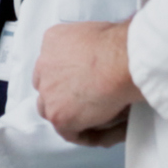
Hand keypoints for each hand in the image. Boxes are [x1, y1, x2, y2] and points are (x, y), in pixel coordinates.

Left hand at [34, 20, 138, 146]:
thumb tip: (101, 59)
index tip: (80, 82)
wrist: (123, 60)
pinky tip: (101, 135)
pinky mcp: (58, 115)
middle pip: (47, 86)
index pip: (52, 64)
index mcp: (52, 41)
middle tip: (84, 103)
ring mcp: (48, 92)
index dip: (66, 76)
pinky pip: (69, 132)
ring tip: (92, 122)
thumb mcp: (97, 32)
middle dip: (61, 95)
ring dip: (68, 116)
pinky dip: (85, 135)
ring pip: (51, 110)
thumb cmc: (121, 45)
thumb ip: (89, 47)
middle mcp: (44, 66)